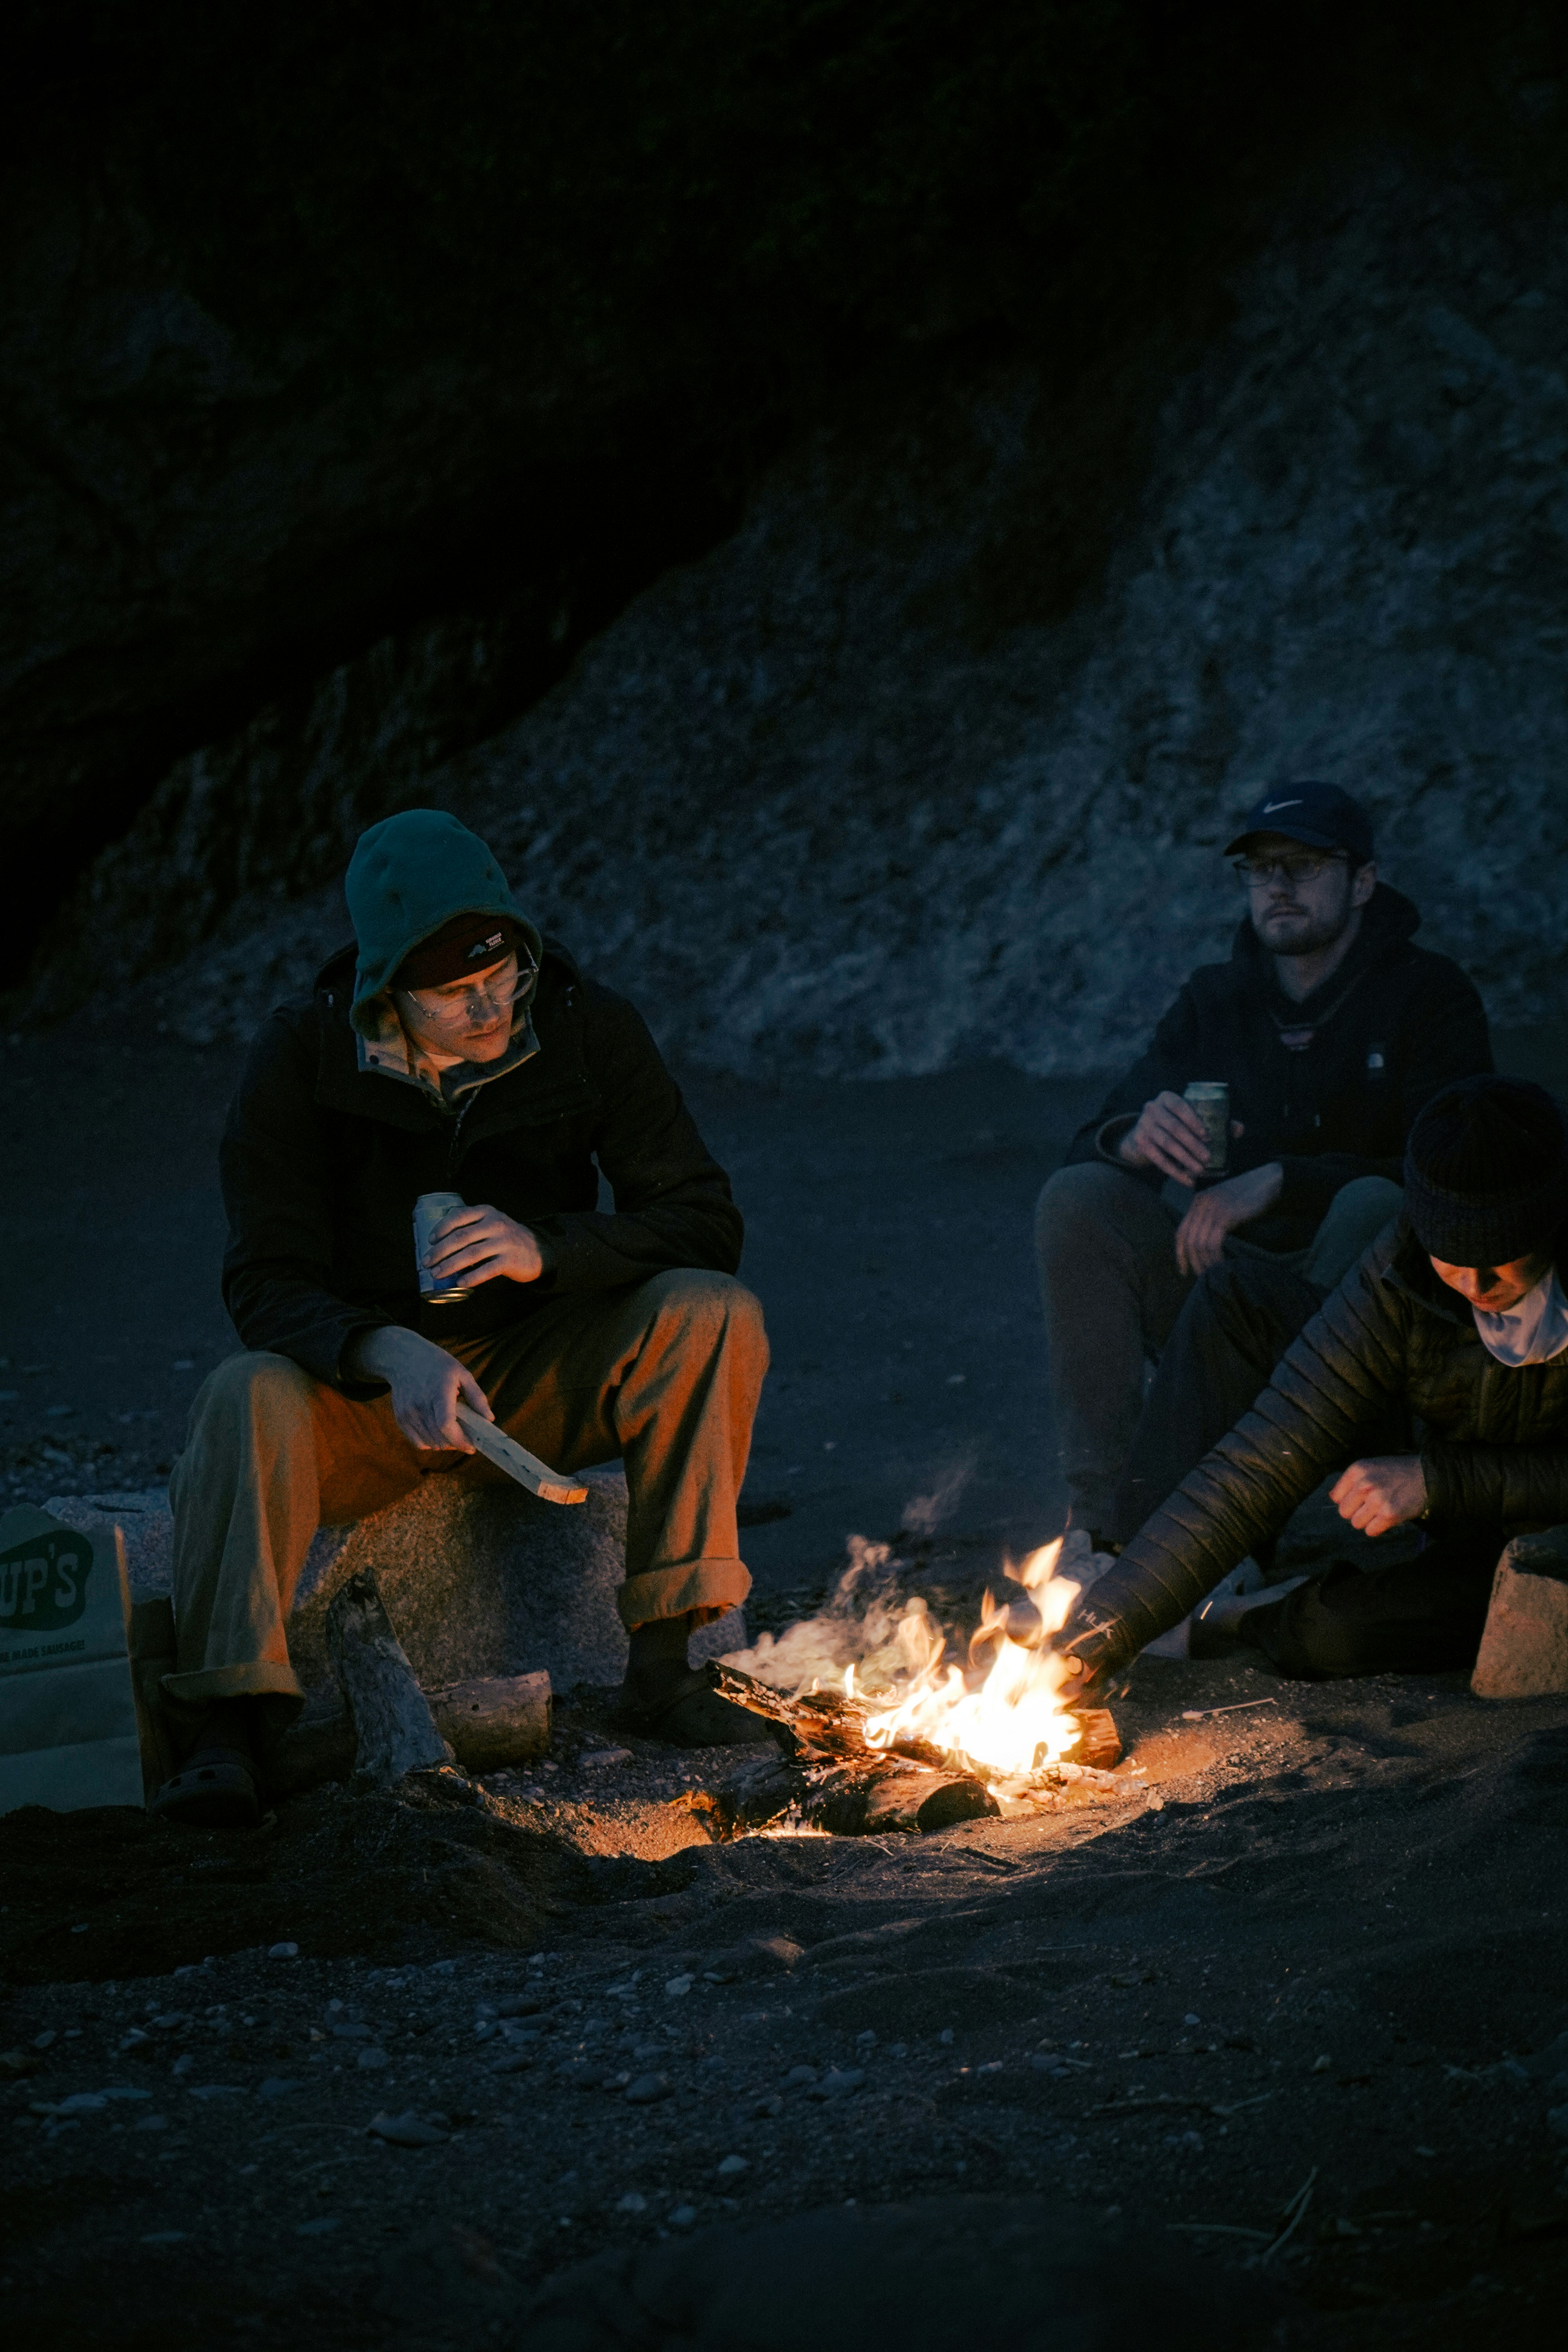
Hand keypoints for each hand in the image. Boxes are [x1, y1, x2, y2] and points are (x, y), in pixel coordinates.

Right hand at [347, 1326, 493, 1451]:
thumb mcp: (462, 1373)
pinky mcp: (400, 1418)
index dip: (460, 1440)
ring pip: (429, 1443)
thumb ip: (477, 1397)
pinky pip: (417, 1442)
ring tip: (453, 1435)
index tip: (472, 1446)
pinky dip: (430, 1444)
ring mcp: (408, 1413)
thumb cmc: (437, 1365)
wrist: (404, 1358)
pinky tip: (438, 1434)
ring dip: (444, 1445)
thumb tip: (489, 1419)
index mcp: (438, 1392)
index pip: (446, 1425)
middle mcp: (420, 1404)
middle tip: (467, 1440)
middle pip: (439, 1438)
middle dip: (456, 1444)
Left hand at [425, 1201, 544, 1288]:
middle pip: (461, 1237)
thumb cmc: (505, 1238)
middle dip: (440, 1251)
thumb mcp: (491, 1223)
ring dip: (450, 1265)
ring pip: (471, 1254)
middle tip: (427, 1262)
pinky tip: (459, 1283)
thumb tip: (438, 1240)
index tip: (429, 1241)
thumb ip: (470, 1225)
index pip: (459, 1216)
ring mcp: (503, 1242)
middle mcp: (495, 1224)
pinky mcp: (509, 1260)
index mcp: (487, 1212)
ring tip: (436, 1274)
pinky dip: (471, 1277)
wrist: (537, 1250)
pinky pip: (486, 1270)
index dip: (441, 1228)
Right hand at [1117, 1090, 1212, 1181]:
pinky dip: (1175, 1172)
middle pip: (1174, 1127)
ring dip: (1185, 1158)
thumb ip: (1214, 1121)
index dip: (1194, 1121)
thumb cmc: (1175, 1123)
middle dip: (1192, 1144)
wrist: (1144, 1134)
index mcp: (1167, 1098)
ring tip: (1200, 1170)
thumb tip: (1239, 1130)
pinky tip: (1188, 1181)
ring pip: (1167, 1144)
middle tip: (1207, 1158)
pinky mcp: (1140, 1143)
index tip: (1207, 1137)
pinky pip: (1159, 1159)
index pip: (1180, 1106)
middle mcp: (1152, 1108)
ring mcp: (1143, 1125)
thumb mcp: (1189, 1117)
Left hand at [1173, 1161, 1283, 1276]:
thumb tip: (1206, 1247)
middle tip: (1202, 1276)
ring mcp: (1212, 1209)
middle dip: (1193, 1261)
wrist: (1268, 1182)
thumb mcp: (1224, 1205)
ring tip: (1213, 1274)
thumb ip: (1212, 1219)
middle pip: (1188, 1240)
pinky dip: (1215, 1257)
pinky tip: (1222, 1265)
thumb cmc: (1249, 1196)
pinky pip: (1213, 1243)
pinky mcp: (1225, 1216)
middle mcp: (1201, 1204)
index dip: (1180, 1253)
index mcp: (1198, 1201)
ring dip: (1205, 1262)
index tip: (1184, 1270)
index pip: (1181, 1232)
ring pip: (1199, 1244)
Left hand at [1330, 1455, 1426, 1537]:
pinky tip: (1387, 1517)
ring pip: (1356, 1523)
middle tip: (1371, 1506)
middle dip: (1356, 1512)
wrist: (1425, 1474)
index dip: (1348, 1500)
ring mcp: (1376, 1500)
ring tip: (1380, 1510)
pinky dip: (1378, 1528)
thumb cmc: (1396, 1472)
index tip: (1360, 1499)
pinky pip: (1371, 1531)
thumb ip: (1351, 1481)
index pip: (1336, 1497)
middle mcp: (1364, 1484)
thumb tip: (1333, 1498)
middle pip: (1344, 1512)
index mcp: (1357, 1470)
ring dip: (1368, 1520)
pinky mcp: (1389, 1514)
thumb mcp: (1370, 1467)